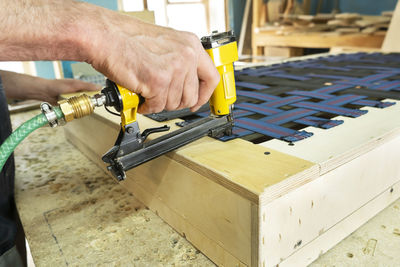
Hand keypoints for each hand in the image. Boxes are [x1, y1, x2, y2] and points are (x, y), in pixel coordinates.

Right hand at [0, 0, 219, 112]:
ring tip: (147, 92)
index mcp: (190, 44)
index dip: (204, 95)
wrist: (104, 36)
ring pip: (174, 104)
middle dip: (174, 102)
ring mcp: (174, 68)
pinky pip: (158, 107)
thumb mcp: (165, 44)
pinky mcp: (159, 81)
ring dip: (159, 103)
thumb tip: (187, 83)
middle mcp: (186, 55)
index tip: (197, 102)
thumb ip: (180, 61)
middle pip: (191, 96)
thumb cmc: (127, 39)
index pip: (212, 77)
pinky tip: (140, 96)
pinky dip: (147, 106)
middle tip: (160, 97)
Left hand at [39, 79, 99, 104]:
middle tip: (86, 106)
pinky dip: (74, 110)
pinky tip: (72, 110)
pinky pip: (74, 109)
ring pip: (81, 106)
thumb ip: (86, 86)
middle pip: (87, 100)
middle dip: (87, 104)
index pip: (92, 91)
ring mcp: (72, 99)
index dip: (96, 96)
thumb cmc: (56, 85)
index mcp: (80, 86)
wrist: (44, 92)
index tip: (98, 100)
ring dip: (80, 108)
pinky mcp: (68, 105)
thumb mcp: (74, 85)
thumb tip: (98, 87)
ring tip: (78, 108)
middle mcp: (77, 93)